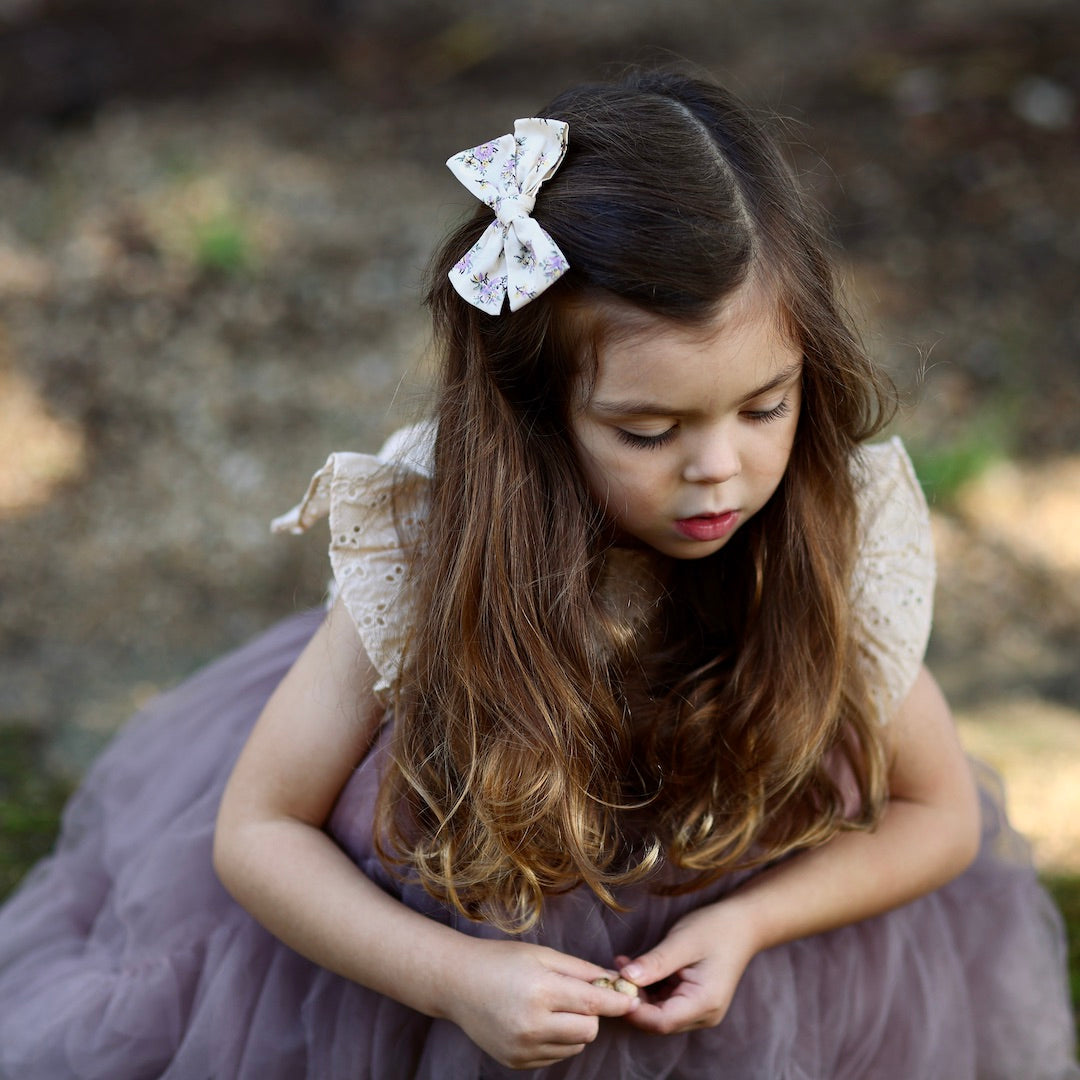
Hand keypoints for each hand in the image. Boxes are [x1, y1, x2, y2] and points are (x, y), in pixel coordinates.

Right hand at [443, 938, 639, 1068]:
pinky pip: (555, 1056)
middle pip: (589, 1030)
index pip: (592, 1003)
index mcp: (540, 991)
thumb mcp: (542, 955)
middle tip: (578, 996)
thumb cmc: (501, 961)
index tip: (633, 999)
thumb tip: (615, 982)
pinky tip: (539, 1021)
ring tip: (554, 1007)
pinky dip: (557, 1040)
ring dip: (575, 1028)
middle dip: (592, 1013)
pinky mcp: (516, 1062)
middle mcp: (532, 1025)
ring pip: (575, 1046)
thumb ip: (581, 970)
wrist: (457, 983)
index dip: (617, 1002)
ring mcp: (522, 1048)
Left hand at [616, 900, 757, 1034]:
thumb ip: (655, 962)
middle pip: (657, 1020)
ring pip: (658, 1012)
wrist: (743, 924)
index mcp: (704, 1003)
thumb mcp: (682, 942)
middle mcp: (702, 1014)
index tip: (613, 985)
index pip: (661, 1022)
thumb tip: (624, 979)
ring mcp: (698, 1009)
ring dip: (637, 991)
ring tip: (620, 964)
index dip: (633, 1009)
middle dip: (632, 999)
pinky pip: (664, 1001)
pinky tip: (634, 966)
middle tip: (611, 972)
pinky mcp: (692, 1001)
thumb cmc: (715, 929)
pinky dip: (647, 986)